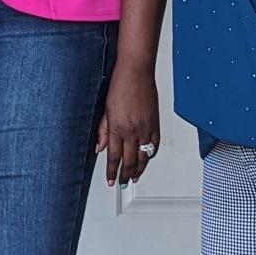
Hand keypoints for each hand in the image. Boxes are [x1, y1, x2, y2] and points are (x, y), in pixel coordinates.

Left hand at [95, 68, 158, 187]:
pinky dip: (151, 155)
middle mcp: (132, 131)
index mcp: (117, 127)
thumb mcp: (105, 109)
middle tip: (123, 183)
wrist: (136, 71)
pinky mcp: (156, 123)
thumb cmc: (120, 85)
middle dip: (126, 175)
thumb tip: (99, 147)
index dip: (111, 172)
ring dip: (140, 170)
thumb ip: (103, 130)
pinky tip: (147, 159)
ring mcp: (146, 128)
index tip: (110, 180)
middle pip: (130, 161)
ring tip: (135, 177)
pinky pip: (155, 145)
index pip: (114, 157)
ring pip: (144, 157)